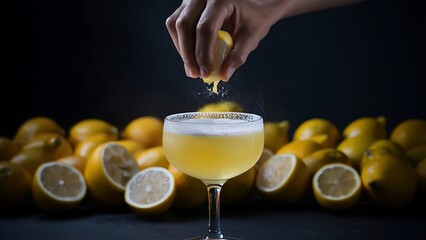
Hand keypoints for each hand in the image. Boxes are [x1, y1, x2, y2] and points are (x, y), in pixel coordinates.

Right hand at [165, 0, 285, 80]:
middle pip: (185, 25)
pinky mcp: (187, 5)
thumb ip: (238, 56)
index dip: (203, 53)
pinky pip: (176, 23)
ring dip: (182, 49)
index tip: (206, 72)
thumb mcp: (251, 37)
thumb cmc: (255, 17)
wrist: (255, 3)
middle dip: (188, 53)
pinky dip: (181, 42)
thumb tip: (224, 75)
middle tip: (195, 73)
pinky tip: (191, 56)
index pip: (205, 28)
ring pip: (176, 24)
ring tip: (192, 67)